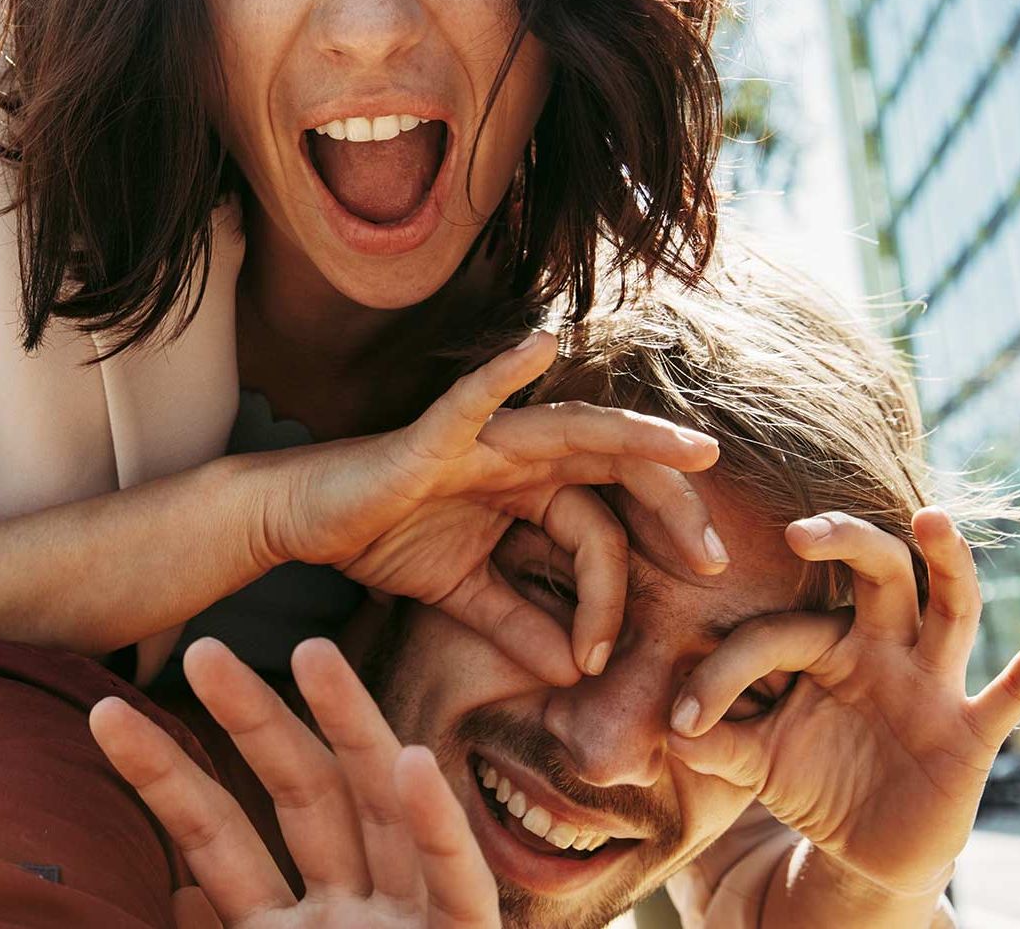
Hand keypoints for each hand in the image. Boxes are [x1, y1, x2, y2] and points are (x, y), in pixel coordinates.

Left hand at [89, 637, 496, 928]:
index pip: (217, 840)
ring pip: (382, 810)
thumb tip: (161, 895)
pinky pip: (457, 883)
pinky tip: (412, 763)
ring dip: (352, 728)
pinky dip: (436, 825)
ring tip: (308, 649)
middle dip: (254, 721)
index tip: (105, 715)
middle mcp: (351, 918)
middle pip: (301, 799)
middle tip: (198, 648)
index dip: (164, 777)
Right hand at [252, 331, 724, 684]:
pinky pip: (472, 399)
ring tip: (692, 450)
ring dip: (636, 436)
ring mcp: (482, 439)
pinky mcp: (432, 436)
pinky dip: (504, 371)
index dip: (617, 591)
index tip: (603, 657)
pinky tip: (541, 345)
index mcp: (532, 490)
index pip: (601, 531)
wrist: (304, 521)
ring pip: (574, 430)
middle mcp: (520, 456)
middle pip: (617, 471)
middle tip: (715, 559)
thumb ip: (517, 626)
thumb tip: (571, 674)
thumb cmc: (381, 539)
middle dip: (672, 510)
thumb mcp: (463, 595)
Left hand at [666, 506, 1019, 899]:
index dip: (723, 675)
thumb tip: (670, 728)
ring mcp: (932, 683)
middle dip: (845, 542)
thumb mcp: (753, 763)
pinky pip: (1016, 688)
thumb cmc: (810, 781)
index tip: (681, 722)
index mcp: (825, 643)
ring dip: (946, 562)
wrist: (863, 848)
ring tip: (932, 519)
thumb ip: (714, 741)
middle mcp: (882, 647)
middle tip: (800, 530)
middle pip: (877, 571)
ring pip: (949, 608)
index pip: (776, 634)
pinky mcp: (971, 730)